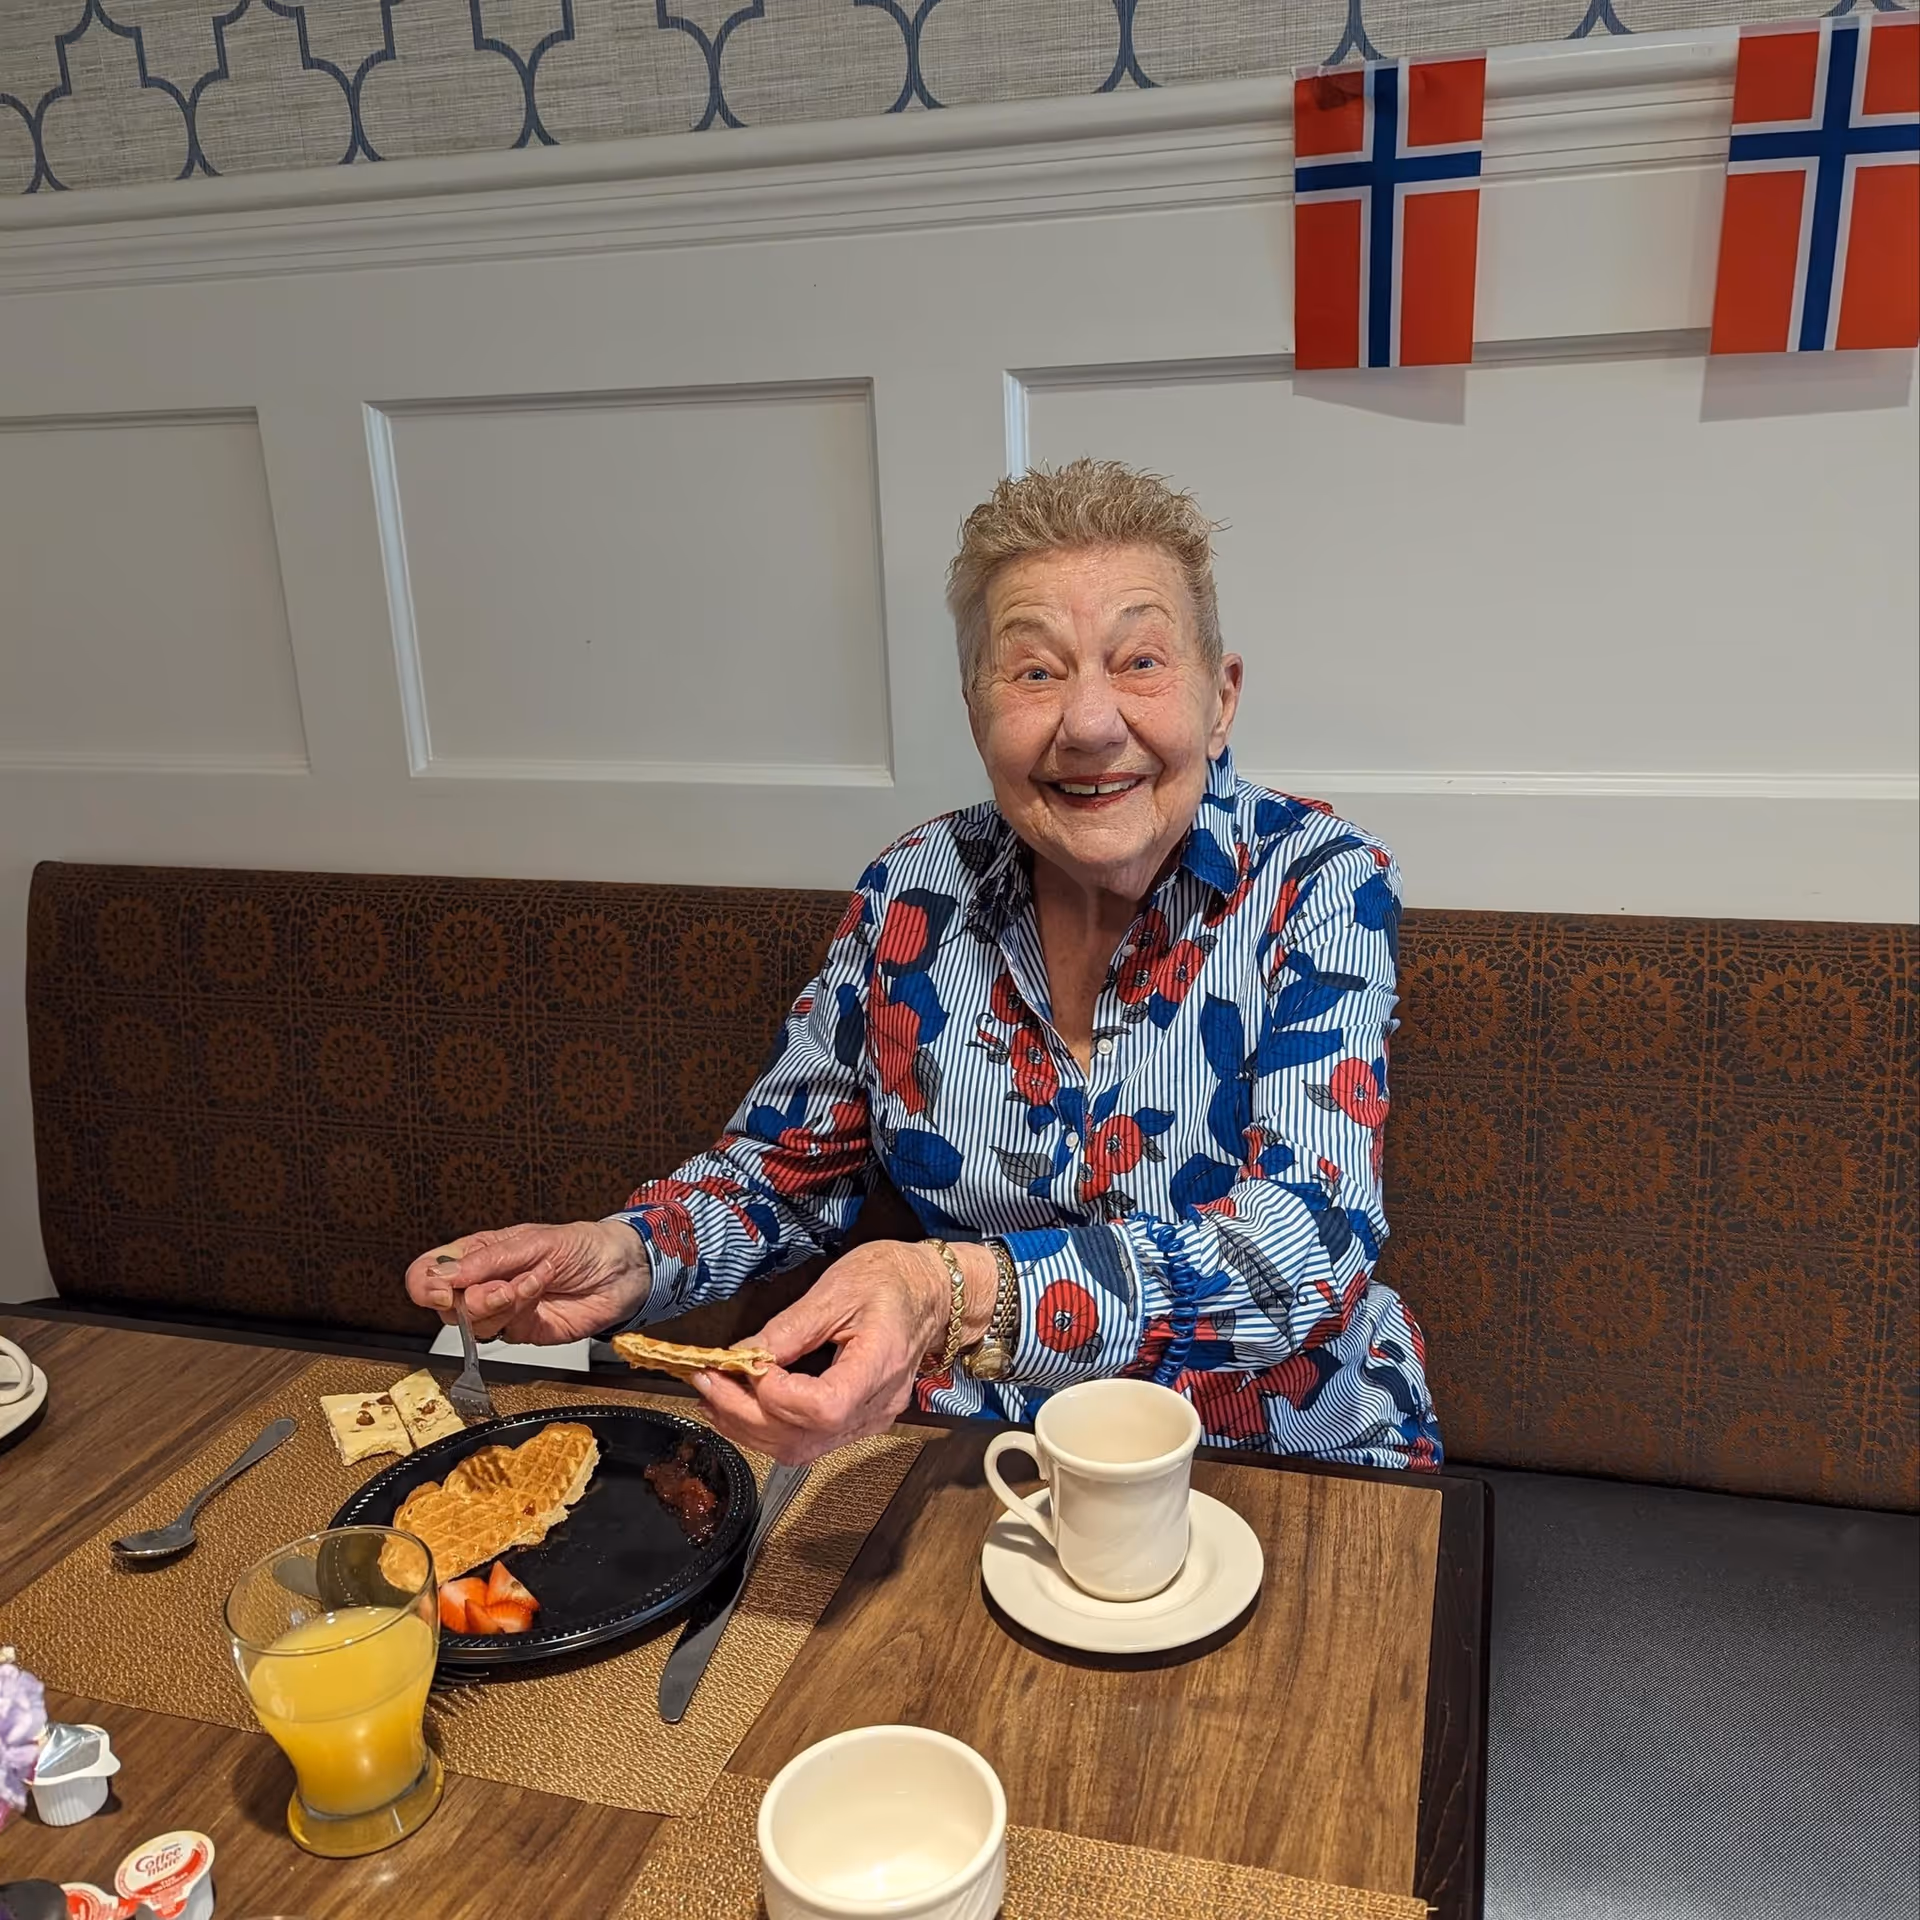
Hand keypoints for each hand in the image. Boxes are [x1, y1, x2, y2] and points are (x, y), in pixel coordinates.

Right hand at [404, 1221, 648, 1342]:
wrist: (622, 1270)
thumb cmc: (581, 1245)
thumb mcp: (532, 1240)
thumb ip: (486, 1260)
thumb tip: (442, 1275)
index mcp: (478, 1254)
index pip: (428, 1271)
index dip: (427, 1284)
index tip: (446, 1289)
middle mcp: (484, 1283)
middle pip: (443, 1305)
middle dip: (469, 1298)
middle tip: (500, 1286)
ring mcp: (502, 1309)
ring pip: (470, 1323)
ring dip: (498, 1303)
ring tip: (529, 1283)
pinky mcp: (521, 1331)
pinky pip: (502, 1331)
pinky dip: (518, 1309)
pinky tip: (538, 1291)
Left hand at [692, 1239, 995, 1464]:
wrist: (931, 1291)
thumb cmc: (890, 1279)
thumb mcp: (837, 1288)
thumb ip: (788, 1328)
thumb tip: (740, 1356)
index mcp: (881, 1363)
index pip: (825, 1407)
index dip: (778, 1396)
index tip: (747, 1365)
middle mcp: (877, 1405)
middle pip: (804, 1438)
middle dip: (743, 1414)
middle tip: (707, 1381)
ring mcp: (869, 1420)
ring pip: (800, 1450)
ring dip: (748, 1428)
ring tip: (714, 1396)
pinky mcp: (857, 1421)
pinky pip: (807, 1442)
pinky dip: (767, 1430)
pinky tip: (742, 1407)